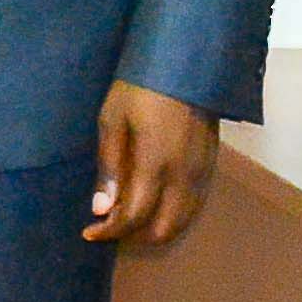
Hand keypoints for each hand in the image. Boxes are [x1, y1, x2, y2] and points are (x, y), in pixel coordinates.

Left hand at [85, 80, 218, 243]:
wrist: (186, 64)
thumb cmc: (140, 88)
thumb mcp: (112, 121)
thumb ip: (108, 167)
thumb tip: (101, 209)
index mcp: (155, 164)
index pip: (134, 217)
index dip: (110, 232)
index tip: (90, 232)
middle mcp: (183, 176)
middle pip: (164, 230)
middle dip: (134, 237)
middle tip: (109, 227)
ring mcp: (202, 173)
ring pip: (183, 221)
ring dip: (155, 229)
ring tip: (128, 219)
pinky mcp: (211, 166)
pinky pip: (194, 205)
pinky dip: (173, 216)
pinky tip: (154, 204)